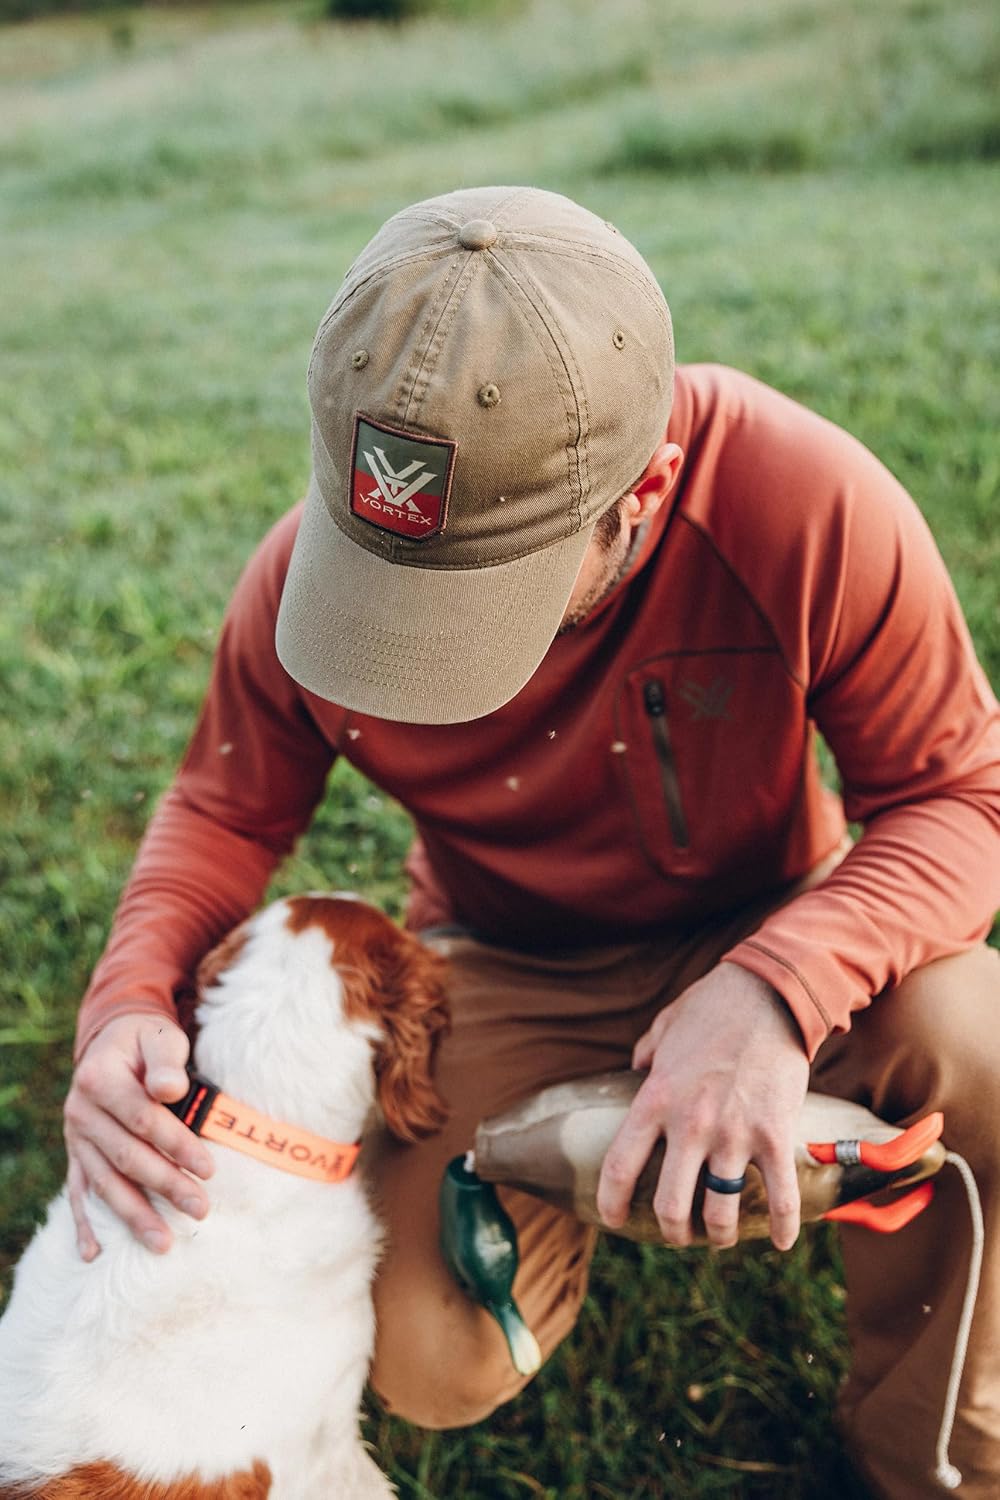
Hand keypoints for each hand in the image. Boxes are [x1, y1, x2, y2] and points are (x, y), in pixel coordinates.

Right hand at [64, 1014, 214, 1259]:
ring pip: (104, 1182)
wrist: (114, 1041)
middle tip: (201, 1209)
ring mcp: (75, 1137)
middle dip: (165, 1186)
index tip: (209, 1169)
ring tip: (163, 1242)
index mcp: (99, 1079)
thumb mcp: (159, 1038)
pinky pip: (77, 1192)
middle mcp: (80, 1111)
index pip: (142, 1120)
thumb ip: (165, 1061)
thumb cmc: (146, 1042)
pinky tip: (93, 1253)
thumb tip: (170, 1090)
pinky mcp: (75, 1154)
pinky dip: (83, 1224)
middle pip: (126, 1156)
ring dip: (133, 1215)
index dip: (176, 1145)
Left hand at [596, 966, 808, 1250]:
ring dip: (721, 1233)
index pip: (619, 1167)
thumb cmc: (712, 1007)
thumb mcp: (664, 1029)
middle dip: (673, 1231)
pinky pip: (781, 1197)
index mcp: (655, 1099)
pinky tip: (781, 1243)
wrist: (770, 994)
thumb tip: (636, 1068)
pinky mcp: (776, 1135)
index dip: (613, 1204)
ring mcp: (734, 1133)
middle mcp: (690, 1124)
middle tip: (679, 1233)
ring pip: (722, 1211)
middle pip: (671, 1206)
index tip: (616, 1219)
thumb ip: (646, 1055)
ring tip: (721, 1234)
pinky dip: (782, 1228)